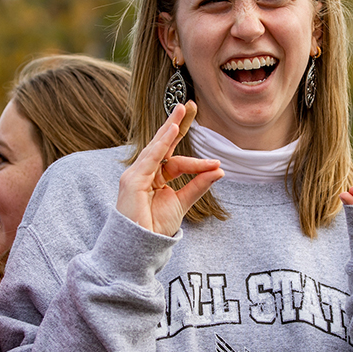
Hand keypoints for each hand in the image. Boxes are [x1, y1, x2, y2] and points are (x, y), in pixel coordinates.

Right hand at [117, 101, 222, 235]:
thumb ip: (198, 185)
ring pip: (157, 147)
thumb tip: (219, 170)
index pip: (175, 158)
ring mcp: (136, 175)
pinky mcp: (133, 180)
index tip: (217, 163)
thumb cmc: (155, 227)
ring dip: (170, 128)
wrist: (140, 247)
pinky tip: (171, 131)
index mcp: (155, 177)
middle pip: (162, 143)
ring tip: (181, 112)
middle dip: (176, 123)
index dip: (197, 160)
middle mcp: (144, 172)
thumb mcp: (182, 203)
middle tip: (188, 104)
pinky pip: (150, 158)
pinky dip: (161, 144)